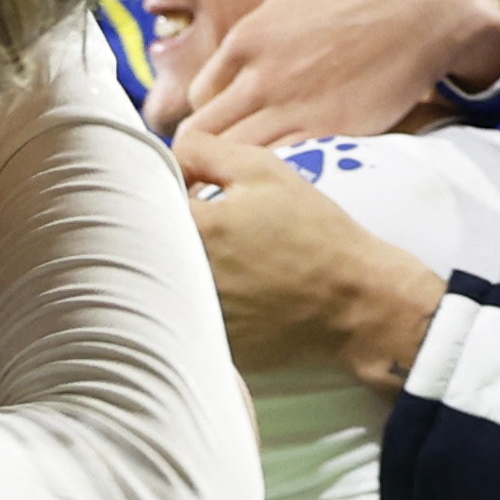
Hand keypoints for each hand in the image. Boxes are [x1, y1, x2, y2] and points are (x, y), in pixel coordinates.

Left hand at [144, 0, 499, 144]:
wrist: (417, 6)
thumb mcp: (286, 4)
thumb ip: (253, 42)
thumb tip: (231, 70)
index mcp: (245, 41)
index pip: (197, 99)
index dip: (207, 117)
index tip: (223, 129)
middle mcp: (259, 77)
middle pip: (201, 136)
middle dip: (204, 154)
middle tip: (219, 168)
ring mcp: (292, 107)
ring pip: (233, 159)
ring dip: (234, 172)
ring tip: (246, 182)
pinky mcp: (329, 130)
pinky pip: (280, 164)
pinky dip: (275, 174)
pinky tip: (285, 175)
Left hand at [174, 128, 449, 388]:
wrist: (357, 303)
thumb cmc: (315, 233)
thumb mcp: (263, 170)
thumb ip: (203, 152)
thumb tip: (165, 153)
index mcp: (193, 228)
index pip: (143, 199)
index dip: (162, 189)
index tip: (186, 190)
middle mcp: (184, 278)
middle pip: (147, 246)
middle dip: (166, 228)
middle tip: (209, 227)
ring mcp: (196, 319)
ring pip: (165, 284)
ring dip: (178, 268)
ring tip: (229, 262)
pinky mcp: (211, 348)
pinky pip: (188, 320)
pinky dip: (198, 306)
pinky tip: (237, 295)